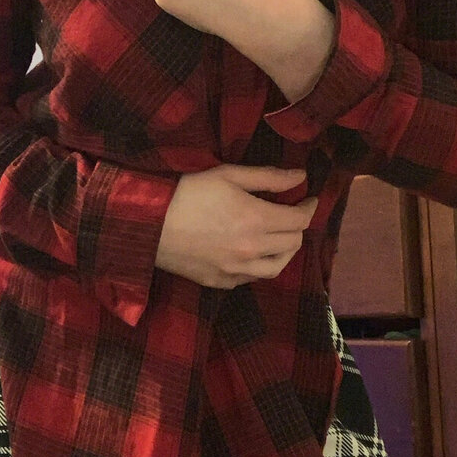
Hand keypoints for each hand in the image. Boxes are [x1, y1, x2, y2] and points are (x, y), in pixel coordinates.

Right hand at [154, 164, 317, 288]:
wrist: (147, 223)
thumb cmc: (186, 192)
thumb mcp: (228, 175)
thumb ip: (268, 177)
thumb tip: (300, 177)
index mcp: (256, 221)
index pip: (300, 220)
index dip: (309, 207)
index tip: (307, 198)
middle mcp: (251, 251)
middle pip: (293, 244)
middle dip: (298, 227)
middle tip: (291, 213)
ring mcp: (236, 271)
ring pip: (277, 267)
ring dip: (284, 251)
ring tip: (278, 237)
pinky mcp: (220, 281)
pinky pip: (251, 278)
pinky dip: (259, 265)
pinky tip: (251, 252)